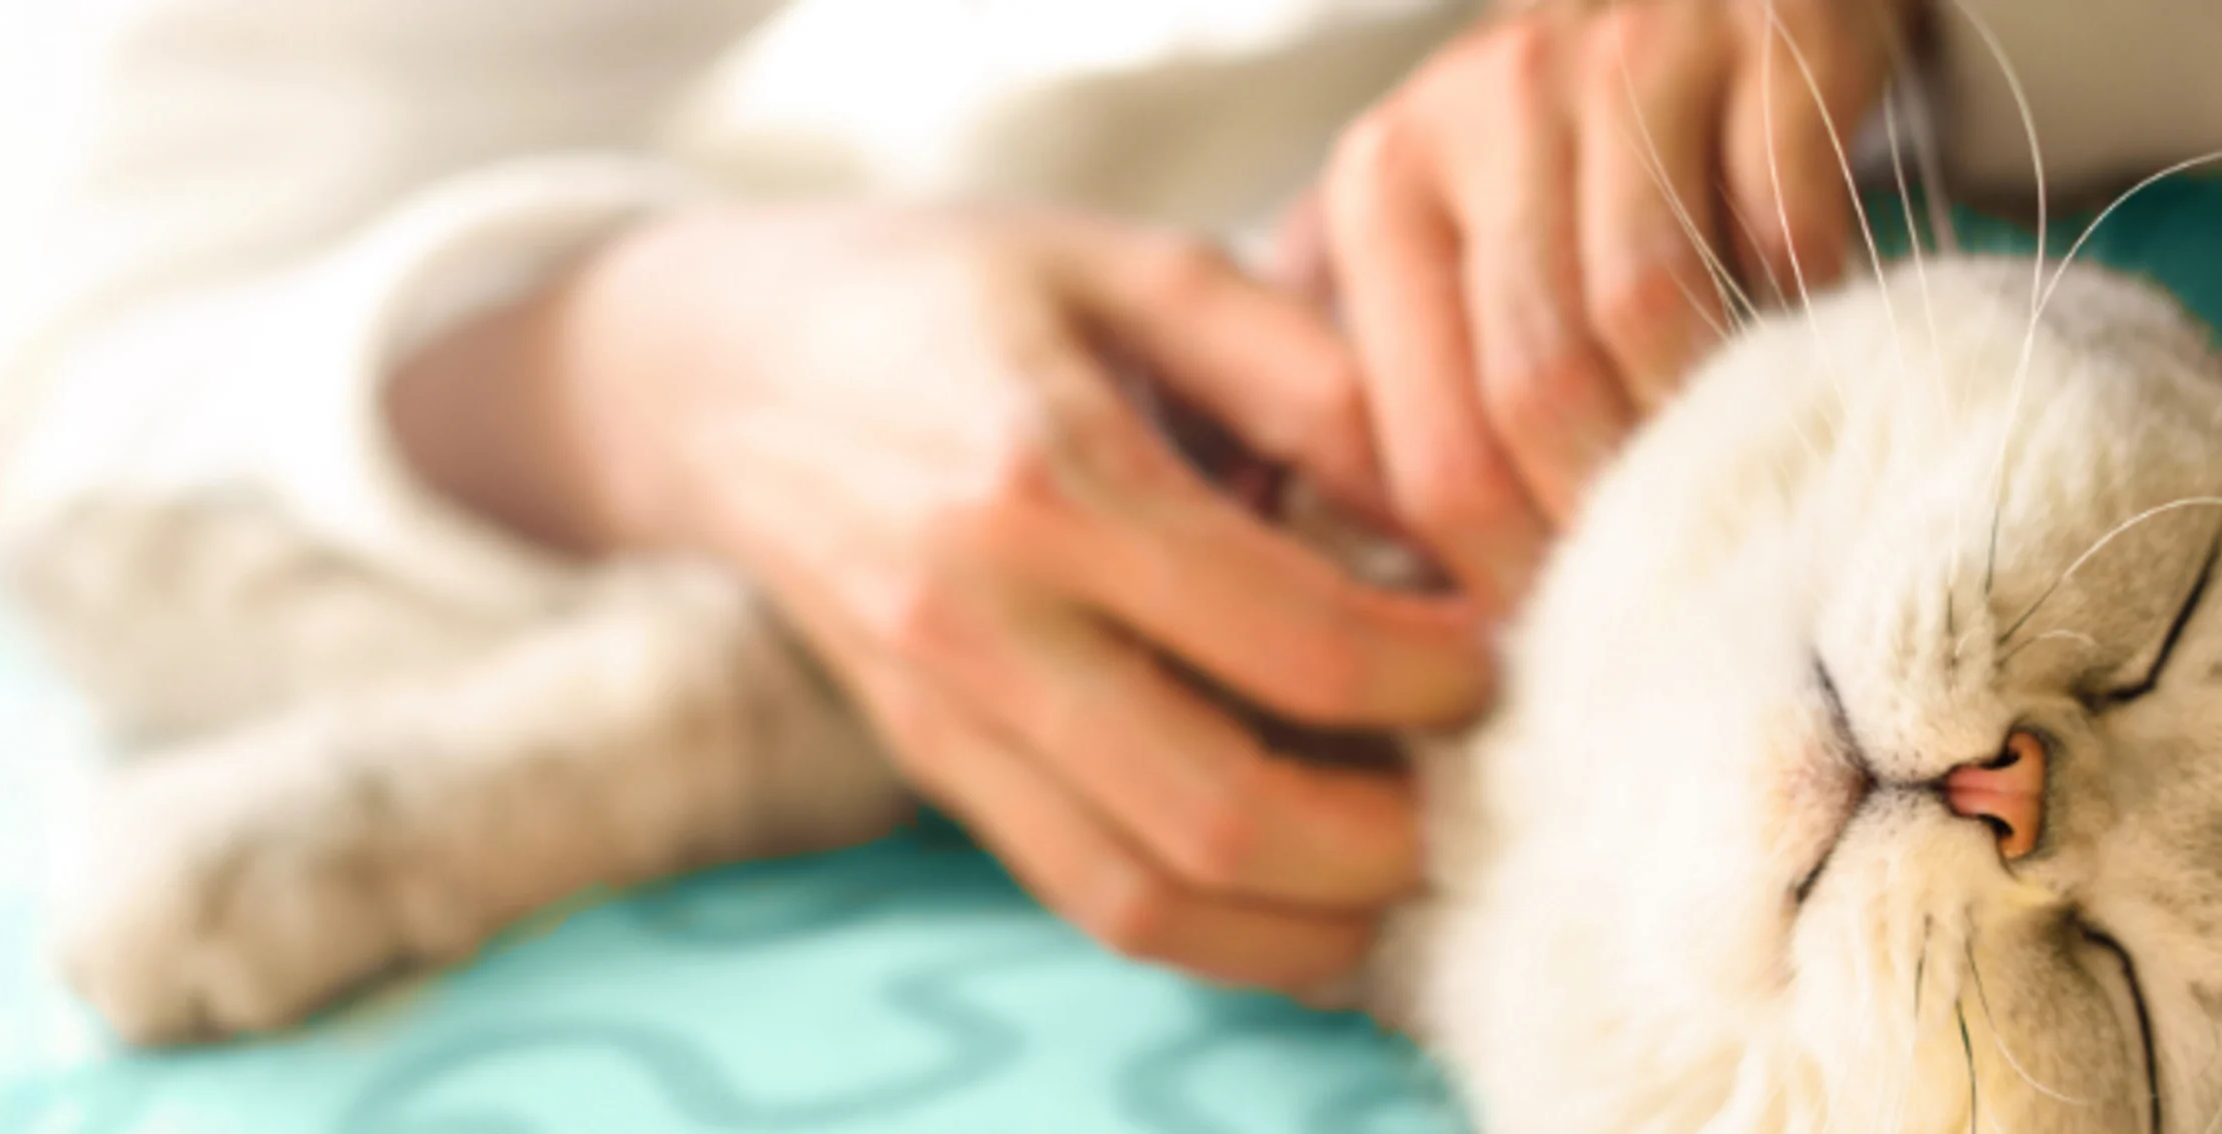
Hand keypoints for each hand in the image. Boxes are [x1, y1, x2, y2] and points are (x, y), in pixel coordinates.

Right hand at [406, 203, 1489, 990]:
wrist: (719, 366)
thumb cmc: (953, 289)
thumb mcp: (1132, 264)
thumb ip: (1306, 374)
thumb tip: (1455, 512)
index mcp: (1044, 475)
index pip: (1291, 639)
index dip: (1435, 673)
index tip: (1503, 651)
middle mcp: (980, 620)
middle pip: (1224, 814)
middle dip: (1392, 835)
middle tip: (1476, 782)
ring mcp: (944, 716)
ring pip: (1151, 899)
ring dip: (1311, 921)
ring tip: (1410, 862)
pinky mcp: (934, 770)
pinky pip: (1089, 898)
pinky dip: (1220, 930)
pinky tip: (1310, 892)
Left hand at [1286, 0, 1902, 610]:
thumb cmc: (1562, 153)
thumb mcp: (1443, 237)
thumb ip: (1402, 383)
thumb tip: (1400, 600)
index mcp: (1385, 186)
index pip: (1425, 438)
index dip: (1496, 572)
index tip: (1554, 641)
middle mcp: (1486, 111)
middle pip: (1539, 385)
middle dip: (1606, 518)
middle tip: (1660, 592)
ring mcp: (1630, 63)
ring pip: (1652, 312)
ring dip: (1706, 426)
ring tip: (1734, 488)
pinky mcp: (1769, 37)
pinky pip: (1790, 220)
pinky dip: (1807, 306)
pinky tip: (1809, 345)